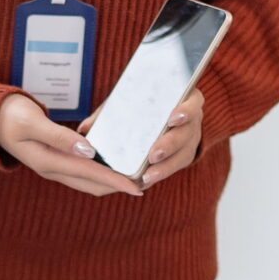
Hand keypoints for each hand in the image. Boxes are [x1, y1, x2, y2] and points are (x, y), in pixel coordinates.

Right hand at [0, 91, 141, 196]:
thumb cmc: (10, 115)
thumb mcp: (33, 123)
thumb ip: (60, 137)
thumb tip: (89, 151)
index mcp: (49, 163)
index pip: (91, 175)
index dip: (116, 181)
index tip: (138, 186)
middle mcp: (53, 170)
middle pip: (93, 185)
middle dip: (119, 185)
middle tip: (146, 181)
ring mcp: (54, 167)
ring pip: (89, 181)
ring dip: (111, 180)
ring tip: (135, 175)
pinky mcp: (55, 160)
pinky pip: (83, 171)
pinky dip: (101, 171)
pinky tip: (114, 162)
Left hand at [77, 87, 203, 188]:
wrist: (162, 111)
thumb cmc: (144, 102)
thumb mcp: (129, 100)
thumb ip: (110, 111)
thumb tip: (85, 128)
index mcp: (185, 98)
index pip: (192, 103)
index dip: (185, 111)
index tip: (172, 118)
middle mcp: (192, 120)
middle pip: (186, 133)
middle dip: (169, 144)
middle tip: (153, 154)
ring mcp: (191, 140)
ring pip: (182, 155)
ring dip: (165, 167)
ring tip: (147, 176)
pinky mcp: (184, 156)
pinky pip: (175, 167)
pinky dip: (160, 174)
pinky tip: (145, 181)